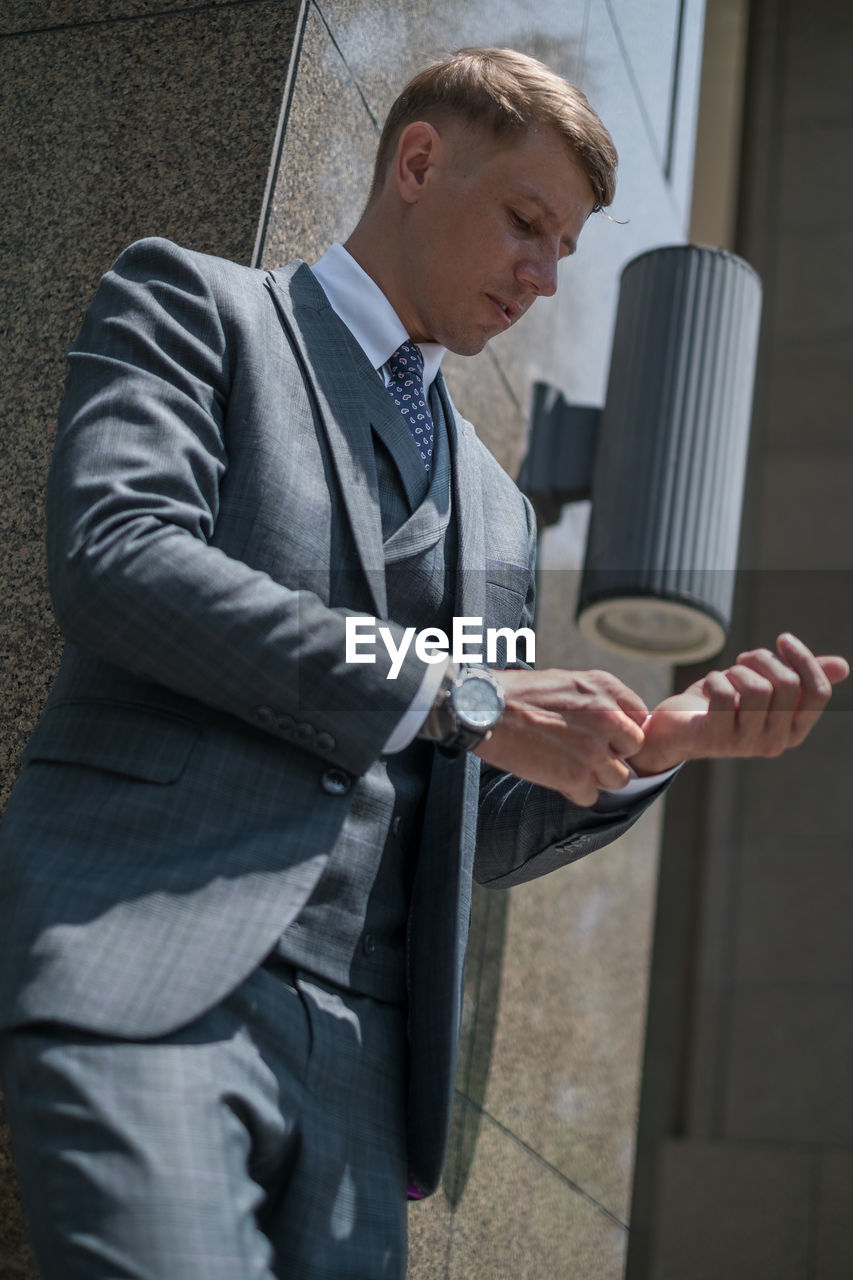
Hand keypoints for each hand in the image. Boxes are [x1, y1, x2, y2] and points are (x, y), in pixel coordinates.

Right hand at [475, 667, 648, 805]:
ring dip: (598, 777)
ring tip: (572, 768)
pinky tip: (556, 777)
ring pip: (619, 778)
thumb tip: (613, 719)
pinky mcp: (576, 776)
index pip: (640, 717)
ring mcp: (594, 750)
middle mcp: (607, 718)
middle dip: (616, 754)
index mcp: (606, 689)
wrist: (486, 709)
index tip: (607, 735)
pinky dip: (575, 792)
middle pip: (635, 748)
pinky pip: (591, 796)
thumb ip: (597, 700)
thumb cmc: (519, 693)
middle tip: (590, 753)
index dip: (622, 730)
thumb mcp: (568, 681)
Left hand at [630, 633, 848, 774]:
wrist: (677, 730)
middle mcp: (774, 743)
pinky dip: (715, 679)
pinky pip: (724, 695)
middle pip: (787, 685)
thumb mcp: (765, 687)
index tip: (783, 639)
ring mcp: (744, 744)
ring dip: (738, 670)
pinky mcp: (715, 739)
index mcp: (793, 731)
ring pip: (757, 689)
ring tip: (726, 675)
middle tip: (744, 658)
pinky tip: (709, 685)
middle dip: (763, 659)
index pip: (818, 693)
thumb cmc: (724, 704)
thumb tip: (844, 666)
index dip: (804, 660)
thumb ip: (799, 678)